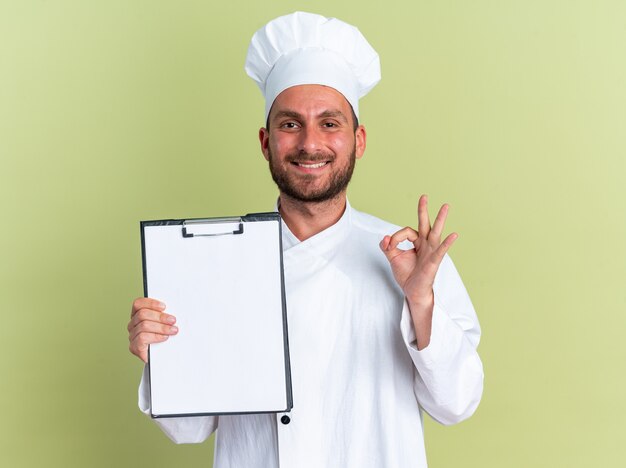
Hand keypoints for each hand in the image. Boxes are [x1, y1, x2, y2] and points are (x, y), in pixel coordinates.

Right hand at [127, 297, 177, 362]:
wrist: (162, 358)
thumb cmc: (164, 338)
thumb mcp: (165, 324)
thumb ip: (165, 316)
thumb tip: (175, 310)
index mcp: (138, 315)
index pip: (138, 304)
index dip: (151, 303)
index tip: (164, 306)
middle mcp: (133, 325)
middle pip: (142, 314)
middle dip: (160, 316)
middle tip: (173, 320)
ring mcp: (132, 336)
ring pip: (144, 325)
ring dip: (161, 327)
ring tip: (173, 330)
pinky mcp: (134, 347)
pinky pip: (142, 338)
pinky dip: (156, 336)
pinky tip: (164, 337)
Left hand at [379, 195, 456, 347]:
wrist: (412, 291)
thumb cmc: (406, 274)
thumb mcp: (393, 258)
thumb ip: (387, 246)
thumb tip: (384, 238)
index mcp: (417, 242)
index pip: (406, 231)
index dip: (395, 237)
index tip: (389, 245)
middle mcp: (425, 244)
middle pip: (424, 224)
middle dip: (423, 210)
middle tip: (423, 196)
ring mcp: (431, 251)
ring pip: (435, 232)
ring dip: (440, 219)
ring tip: (446, 206)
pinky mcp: (434, 261)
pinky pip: (441, 250)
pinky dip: (447, 243)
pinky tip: (454, 235)